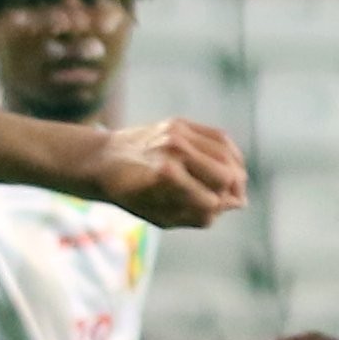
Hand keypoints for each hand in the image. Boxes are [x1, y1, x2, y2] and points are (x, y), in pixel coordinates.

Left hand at [91, 119, 248, 229]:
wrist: (103, 160)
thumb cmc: (131, 195)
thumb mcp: (160, 216)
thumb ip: (198, 214)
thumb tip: (236, 204)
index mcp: (166, 177)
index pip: (211, 200)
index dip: (217, 209)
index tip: (216, 210)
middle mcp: (174, 151)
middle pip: (225, 175)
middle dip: (232, 192)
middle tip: (234, 200)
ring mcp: (178, 133)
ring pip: (227, 155)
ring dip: (236, 173)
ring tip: (236, 186)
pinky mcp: (180, 123)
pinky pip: (220, 137)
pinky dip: (231, 153)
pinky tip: (233, 165)